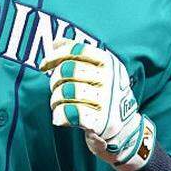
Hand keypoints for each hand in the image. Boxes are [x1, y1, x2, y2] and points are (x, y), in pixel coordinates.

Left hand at [39, 38, 154, 170]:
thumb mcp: (99, 71)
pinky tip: (60, 118)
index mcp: (109, 62)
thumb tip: (56, 42)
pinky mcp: (101, 122)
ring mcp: (107, 101)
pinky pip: (69, 113)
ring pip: (66, 92)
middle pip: (68, 70)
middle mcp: (110, 79)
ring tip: (58, 104)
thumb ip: (79, 54)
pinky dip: (59, 116)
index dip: (56, 55)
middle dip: (54, 80)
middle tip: (55, 88)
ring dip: (55, 99)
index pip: (77, 50)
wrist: (126, 128)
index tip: (44, 65)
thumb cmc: (105, 96)